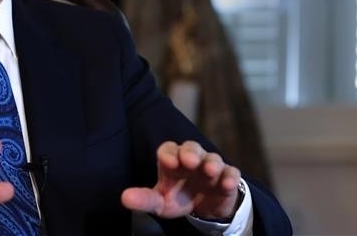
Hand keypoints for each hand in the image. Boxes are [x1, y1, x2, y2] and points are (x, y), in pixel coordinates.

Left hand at [121, 141, 241, 219]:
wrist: (204, 208)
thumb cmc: (177, 197)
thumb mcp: (160, 202)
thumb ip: (144, 199)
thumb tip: (124, 198)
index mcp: (173, 162)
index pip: (169, 150)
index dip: (169, 153)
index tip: (168, 162)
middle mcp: (192, 160)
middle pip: (191, 147)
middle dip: (191, 152)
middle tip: (190, 161)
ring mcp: (211, 167)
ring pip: (213, 158)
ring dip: (212, 163)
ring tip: (210, 171)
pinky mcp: (227, 178)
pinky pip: (231, 173)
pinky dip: (230, 177)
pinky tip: (226, 184)